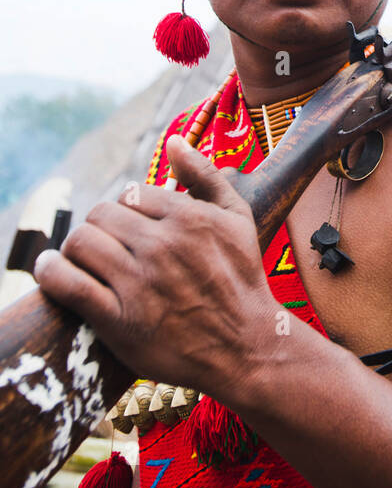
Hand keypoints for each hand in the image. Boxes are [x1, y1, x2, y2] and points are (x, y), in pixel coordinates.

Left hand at [32, 136, 275, 401]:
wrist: (247, 347)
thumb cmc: (242, 279)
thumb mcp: (238, 218)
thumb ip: (205, 174)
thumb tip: (174, 140)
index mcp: (188, 217)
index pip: (129, 195)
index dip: (125, 211)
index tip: (130, 230)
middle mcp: (162, 246)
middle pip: (100, 215)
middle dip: (100, 228)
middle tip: (106, 246)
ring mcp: (139, 283)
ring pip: (81, 243)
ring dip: (76, 249)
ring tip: (83, 259)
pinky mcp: (119, 320)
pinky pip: (67, 283)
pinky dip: (50, 272)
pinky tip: (50, 269)